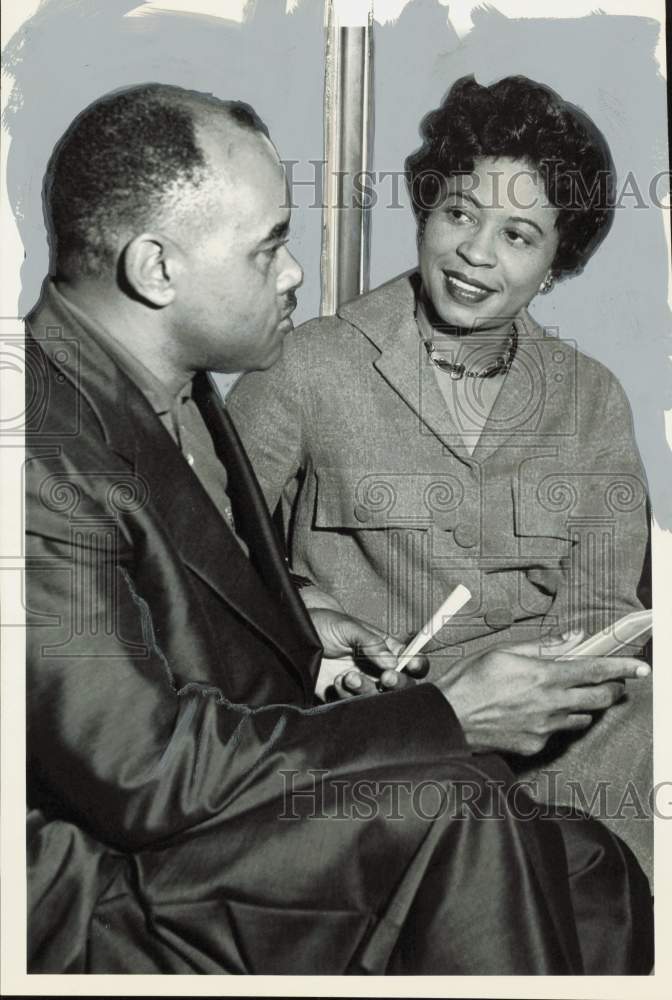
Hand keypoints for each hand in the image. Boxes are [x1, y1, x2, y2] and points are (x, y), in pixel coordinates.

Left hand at [310, 609, 427, 698]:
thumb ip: (372, 642)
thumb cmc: (324, 625)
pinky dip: (347, 696)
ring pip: (379, 698)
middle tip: (386, 678)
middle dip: (398, 684)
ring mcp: (361, 685)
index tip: (410, 665)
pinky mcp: (344, 697)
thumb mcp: (348, 626)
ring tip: (348, 676)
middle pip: (403, 686)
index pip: (411, 660)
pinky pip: (354, 706)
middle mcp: (376, 670)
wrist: (293, 638)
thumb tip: (393, 662)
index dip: (416, 665)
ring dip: (367, 690)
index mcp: (384, 650)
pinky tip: (337, 683)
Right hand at [434, 631, 650, 755]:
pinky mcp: (535, 744)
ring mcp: (544, 728)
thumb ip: (544, 645)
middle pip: (599, 698)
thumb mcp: (503, 651)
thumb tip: (574, 637)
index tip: (640, 667)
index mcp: (543, 675)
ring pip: (582, 717)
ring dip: (585, 705)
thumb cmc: (470, 681)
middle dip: (613, 689)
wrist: (448, 719)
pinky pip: (557, 731)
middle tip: (614, 683)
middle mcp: (549, 704)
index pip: (594, 670)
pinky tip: (539, 712)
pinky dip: (557, 720)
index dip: (621, 667)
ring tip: (570, 695)